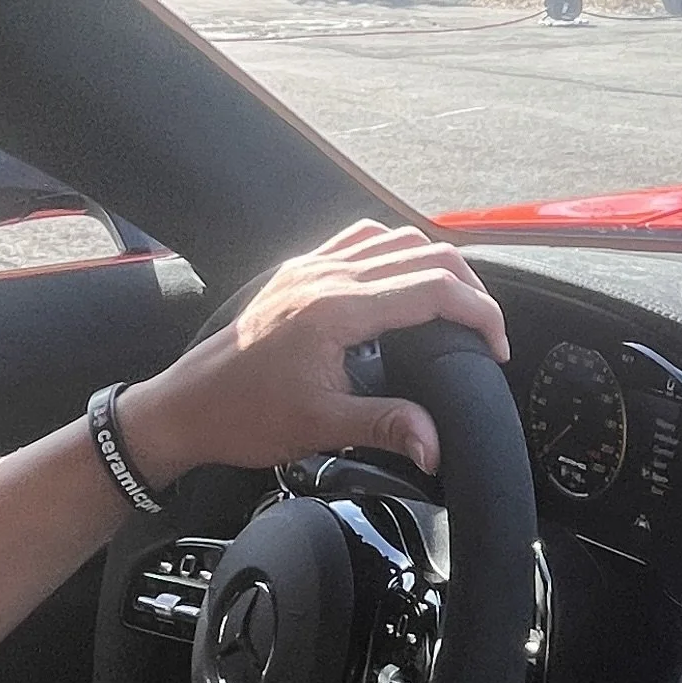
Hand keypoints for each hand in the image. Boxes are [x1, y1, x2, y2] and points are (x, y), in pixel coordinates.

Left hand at [118, 219, 510, 490]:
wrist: (185, 408)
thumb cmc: (244, 416)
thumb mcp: (320, 426)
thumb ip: (387, 426)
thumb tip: (436, 444)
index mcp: (337, 308)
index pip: (433, 288)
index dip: (481, 313)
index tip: (496, 347)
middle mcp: (326, 275)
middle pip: (425, 253)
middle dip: (470, 287)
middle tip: (487, 330)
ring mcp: (310, 266)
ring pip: (396, 238)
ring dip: (436, 265)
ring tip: (457, 306)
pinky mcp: (298, 271)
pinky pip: (360, 240)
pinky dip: (396, 253)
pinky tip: (404, 284)